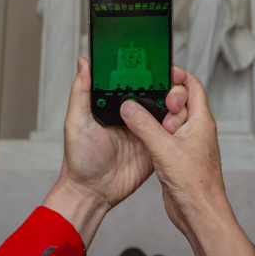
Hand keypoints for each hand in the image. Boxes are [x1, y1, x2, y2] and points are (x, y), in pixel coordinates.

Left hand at [42, 58, 188, 247]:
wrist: (92, 193)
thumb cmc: (79, 159)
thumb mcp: (77, 122)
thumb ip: (81, 92)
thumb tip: (83, 62)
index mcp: (114, 104)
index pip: (134, 81)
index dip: (148, 72)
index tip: (161, 62)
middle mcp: (132, 115)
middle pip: (156, 94)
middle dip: (169, 88)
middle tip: (172, 88)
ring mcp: (145, 131)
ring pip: (167, 112)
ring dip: (175, 107)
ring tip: (175, 105)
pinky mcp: (154, 148)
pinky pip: (170, 135)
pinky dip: (176, 128)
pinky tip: (177, 124)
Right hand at [120, 68, 254, 255]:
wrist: (200, 214)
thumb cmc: (195, 184)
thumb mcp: (165, 148)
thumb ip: (145, 125)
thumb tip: (129, 106)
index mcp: (201, 120)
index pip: (193, 86)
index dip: (178, 76)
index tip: (160, 71)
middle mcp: (196, 129)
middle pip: (179, 101)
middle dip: (163, 97)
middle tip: (148, 98)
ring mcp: (187, 144)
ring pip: (170, 120)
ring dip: (156, 117)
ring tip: (140, 116)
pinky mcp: (177, 157)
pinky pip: (164, 137)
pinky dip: (153, 133)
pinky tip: (140, 135)